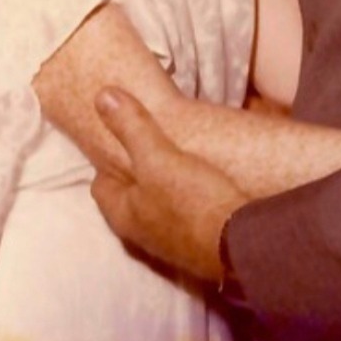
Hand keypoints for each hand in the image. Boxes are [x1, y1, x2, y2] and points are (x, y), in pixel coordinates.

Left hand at [90, 86, 249, 281]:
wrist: (240, 245)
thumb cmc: (191, 201)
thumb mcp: (158, 158)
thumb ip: (131, 128)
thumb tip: (101, 95)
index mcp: (122, 215)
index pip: (100, 185)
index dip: (105, 160)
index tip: (117, 139)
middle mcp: (140, 234)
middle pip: (128, 197)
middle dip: (134, 174)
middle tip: (146, 145)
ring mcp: (169, 243)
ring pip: (155, 208)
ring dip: (160, 188)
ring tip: (172, 161)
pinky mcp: (196, 245)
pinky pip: (181, 216)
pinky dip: (183, 200)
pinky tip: (199, 186)